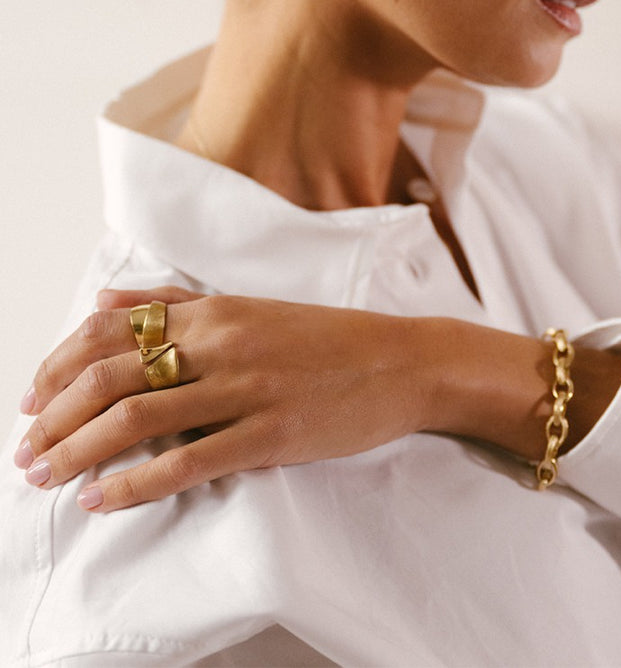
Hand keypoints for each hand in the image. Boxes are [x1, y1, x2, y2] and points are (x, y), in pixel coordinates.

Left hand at [14, 287, 430, 512]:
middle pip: (111, 376)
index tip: (32, 400)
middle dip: (54, 416)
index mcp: (214, 309)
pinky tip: (102, 500)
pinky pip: (186, 463)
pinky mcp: (270, 433)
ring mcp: (246, 388)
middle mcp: (221, 342)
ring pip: (137, 418)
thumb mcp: (250, 307)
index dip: (57, 366)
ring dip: (78, 451)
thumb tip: (105, 302)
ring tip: (47, 476)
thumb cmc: (326, 338)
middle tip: (26, 450)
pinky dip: (133, 485)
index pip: (112, 331)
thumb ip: (175, 302)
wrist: (401, 361)